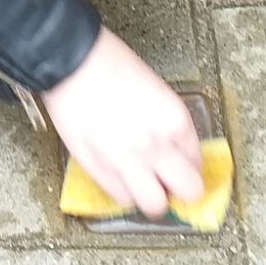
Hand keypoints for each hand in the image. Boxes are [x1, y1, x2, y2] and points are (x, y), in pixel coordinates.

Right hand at [41, 26, 204, 219]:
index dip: (186, 162)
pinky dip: (122, 190)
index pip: (197, 161)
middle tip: (166, 178)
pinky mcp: (97, 168)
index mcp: (175, 121)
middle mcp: (156, 146)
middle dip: (179, 187)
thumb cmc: (108, 62)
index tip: (176, 161)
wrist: (67, 59)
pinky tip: (116, 173)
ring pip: (155, 205)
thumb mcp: (154, 88)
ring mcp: (126, 161)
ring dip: (151, 196)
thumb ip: (167, 122)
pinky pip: (120, 196)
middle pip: (189, 191)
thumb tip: (171, 147)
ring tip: (141, 184)